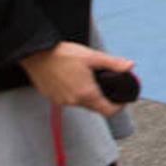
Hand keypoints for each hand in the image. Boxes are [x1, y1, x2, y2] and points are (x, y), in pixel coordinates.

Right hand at [17, 41, 133, 117]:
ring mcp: (61, 101)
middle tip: (105, 84)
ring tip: (88, 79)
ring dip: (87, 94)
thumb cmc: (63, 55)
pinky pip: (68, 99)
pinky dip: (74, 92)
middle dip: (103, 98)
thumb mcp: (93, 57)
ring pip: (81, 103)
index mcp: (86, 94)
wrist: (35, 54)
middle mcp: (73, 101)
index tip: (120, 99)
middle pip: (95, 107)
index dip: (118, 107)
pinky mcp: (51, 97)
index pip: (108, 111)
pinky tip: (73, 80)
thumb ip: (114, 63)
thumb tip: (130, 66)